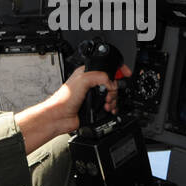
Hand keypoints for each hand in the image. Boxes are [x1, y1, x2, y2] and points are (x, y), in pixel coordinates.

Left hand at [15, 64, 131, 154]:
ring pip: (112, 94)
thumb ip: (99, 76)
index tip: (126, 73)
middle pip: (112, 82)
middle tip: (109, 94)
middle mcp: (91, 83)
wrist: (60, 117)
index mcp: (87, 73)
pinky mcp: (95, 106)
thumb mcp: (83, 80)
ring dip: (113, 99)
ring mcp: (93, 95)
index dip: (118, 70)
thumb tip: (111, 82)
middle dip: (115, 89)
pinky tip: (108, 109)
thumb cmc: (64, 99)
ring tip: (106, 103)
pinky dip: (112, 107)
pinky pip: (110, 105)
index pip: (106, 67)